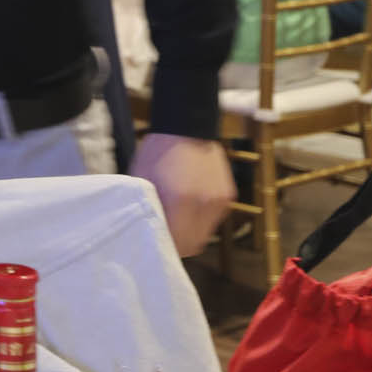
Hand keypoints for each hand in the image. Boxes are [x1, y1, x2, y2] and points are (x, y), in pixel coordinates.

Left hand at [129, 132, 235, 257]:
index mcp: (181, 200)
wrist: (187, 125)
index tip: (156, 242)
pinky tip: (190, 203)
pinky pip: (213, 218)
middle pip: (194, 244)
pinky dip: (202, 218)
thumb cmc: (157, 151)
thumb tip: (149, 232)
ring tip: (177, 217)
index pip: (178, 243)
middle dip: (179, 243)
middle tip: (165, 234)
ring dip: (192, 231)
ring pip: (205, 233)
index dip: (166, 246)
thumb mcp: (143, 179)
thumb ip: (148, 208)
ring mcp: (219, 200)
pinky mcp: (228, 195)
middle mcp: (204, 204)